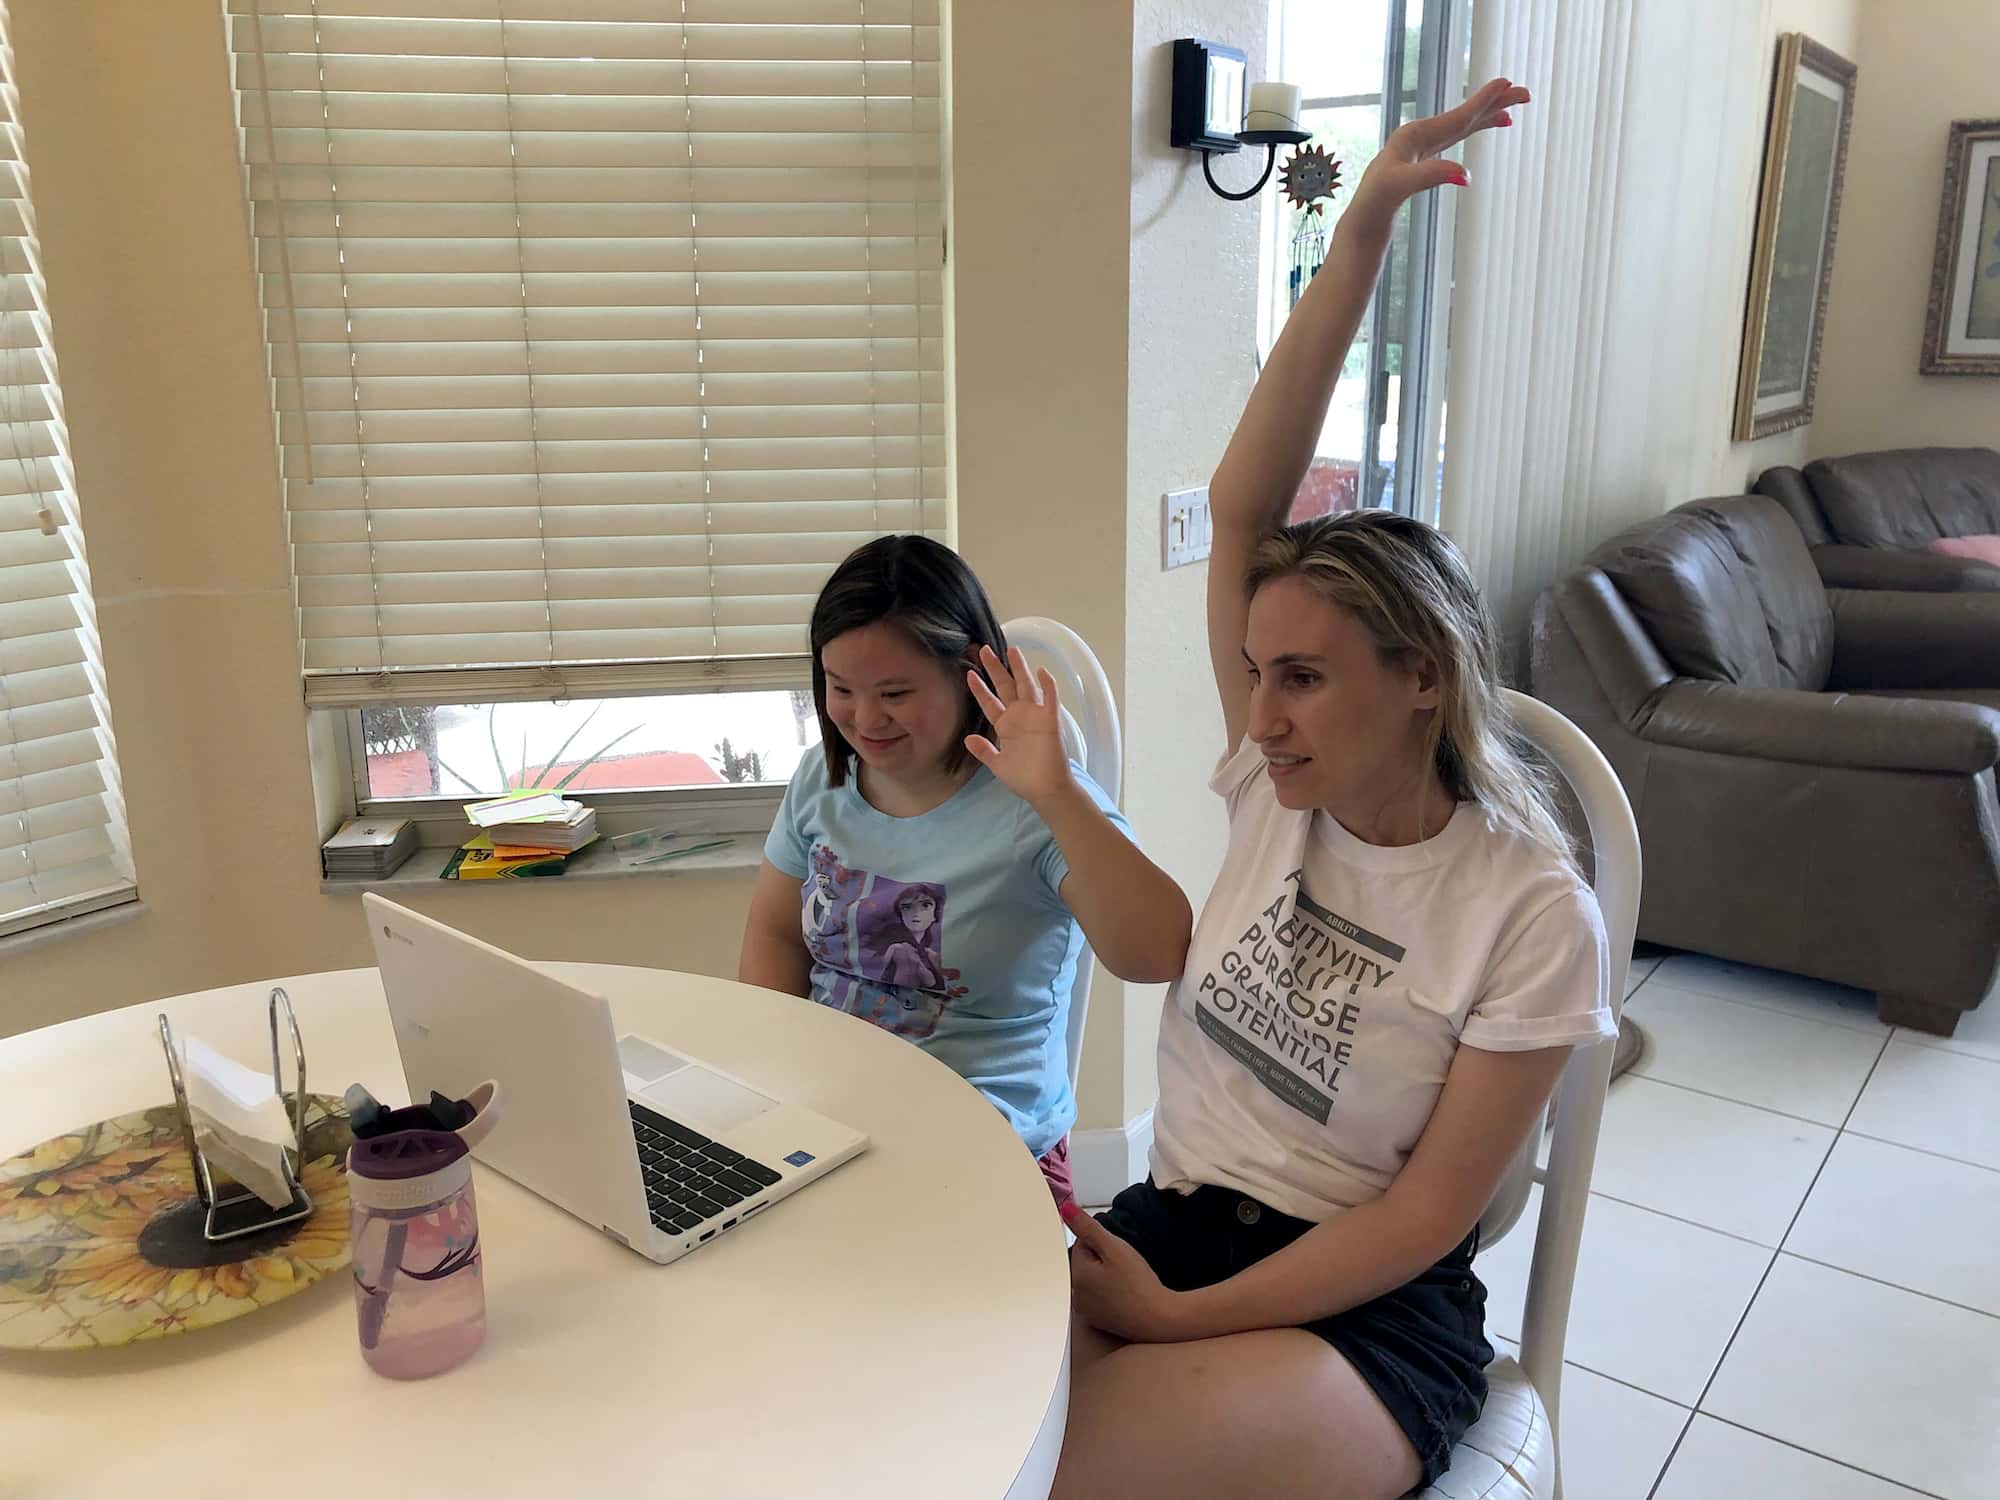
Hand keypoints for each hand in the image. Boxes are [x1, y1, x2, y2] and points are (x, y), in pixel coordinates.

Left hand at [964, 645, 1074, 808]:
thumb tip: (967, 739)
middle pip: (1005, 686)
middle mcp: (1019, 717)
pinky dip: (1048, 685)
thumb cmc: (1023, 779)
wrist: (1045, 790)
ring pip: (1026, 686)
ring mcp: (1035, 717)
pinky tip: (1042, 671)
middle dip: (995, 668)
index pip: (989, 702)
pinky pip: (1050, 700)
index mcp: (1005, 726)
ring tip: (1011, 649)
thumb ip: (983, 751)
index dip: (979, 688)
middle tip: (984, 649)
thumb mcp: (997, 765)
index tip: (969, 673)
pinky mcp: (1050, 721)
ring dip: (1019, 668)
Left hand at [1063, 1202, 1189, 1342]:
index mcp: (1075, 1275)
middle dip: (1102, 1259)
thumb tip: (1065, 1208)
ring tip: (1127, 1280)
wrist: (1158, 1320)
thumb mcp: (1114, 1248)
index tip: (1118, 1251)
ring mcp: (1086, 1310)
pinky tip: (1126, 1294)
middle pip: (1085, 1263)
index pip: (1080, 1244)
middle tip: (1125, 1266)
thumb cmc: (1138, 1284)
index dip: (1102, 1242)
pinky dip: (1110, 1292)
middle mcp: (1075, 1294)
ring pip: (1092, 1280)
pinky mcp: (1099, 1321)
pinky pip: (1099, 1297)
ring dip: (1105, 1275)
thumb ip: (1087, 1227)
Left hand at [1345, 77, 1529, 233]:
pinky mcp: (1423, 161)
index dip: (1483, 102)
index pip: (1457, 116)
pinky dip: (1471, 131)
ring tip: (1512, 113)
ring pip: (1461, 127)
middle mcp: (1419, 136)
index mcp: (1414, 135)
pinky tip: (1482, 130)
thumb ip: (1431, 176)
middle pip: (1463, 116)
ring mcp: (1421, 148)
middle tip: (1525, 94)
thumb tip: (1466, 176)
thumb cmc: (1375, 202)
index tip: (1506, 83)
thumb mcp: (1400, 186)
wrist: (1362, 221)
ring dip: (1486, 117)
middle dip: (1494, 105)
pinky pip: (1453, 139)